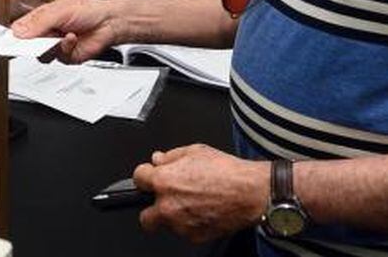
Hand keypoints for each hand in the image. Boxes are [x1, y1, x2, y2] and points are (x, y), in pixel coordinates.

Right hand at [11, 0, 119, 63]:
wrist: (109, 22)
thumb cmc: (88, 10)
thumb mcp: (59, 10)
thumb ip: (38, 21)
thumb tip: (18, 31)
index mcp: (41, 19)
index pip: (21, 29)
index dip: (13, 36)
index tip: (6, 40)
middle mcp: (46, 33)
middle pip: (28, 44)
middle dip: (29, 43)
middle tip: (30, 41)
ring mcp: (55, 46)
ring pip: (40, 54)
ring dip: (49, 46)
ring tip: (57, 36)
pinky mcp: (65, 56)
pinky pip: (57, 58)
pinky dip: (64, 48)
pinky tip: (71, 38)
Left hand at [133, 144, 266, 242]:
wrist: (249, 192)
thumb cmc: (227, 172)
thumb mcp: (196, 151)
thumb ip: (171, 156)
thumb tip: (159, 159)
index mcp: (164, 181)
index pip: (138, 178)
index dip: (145, 175)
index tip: (150, 176)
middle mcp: (168, 205)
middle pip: (144, 216)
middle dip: (152, 207)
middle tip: (165, 199)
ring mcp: (180, 224)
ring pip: (167, 224)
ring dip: (174, 215)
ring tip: (193, 201)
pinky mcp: (194, 236)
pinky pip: (184, 231)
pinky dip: (190, 223)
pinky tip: (203, 210)